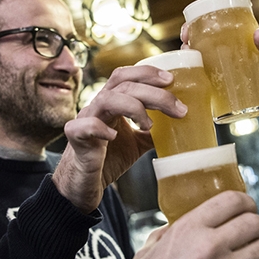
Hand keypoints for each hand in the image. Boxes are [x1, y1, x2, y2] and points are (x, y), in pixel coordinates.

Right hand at [53, 64, 186, 212]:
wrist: (84, 185)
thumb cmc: (107, 159)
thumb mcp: (137, 142)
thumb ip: (154, 131)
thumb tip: (182, 126)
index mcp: (112, 102)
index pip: (126, 76)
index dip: (147, 73)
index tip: (170, 80)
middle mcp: (98, 106)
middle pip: (122, 85)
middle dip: (152, 92)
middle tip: (177, 106)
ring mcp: (85, 120)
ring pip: (106, 99)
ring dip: (133, 107)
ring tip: (149, 124)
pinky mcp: (76, 139)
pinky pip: (85, 126)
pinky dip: (101, 127)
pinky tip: (114, 136)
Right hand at [179, 24, 258, 134]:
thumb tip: (258, 35)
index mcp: (239, 40)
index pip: (214, 27)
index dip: (197, 26)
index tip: (188, 29)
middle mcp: (229, 55)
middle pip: (202, 46)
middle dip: (188, 45)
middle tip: (185, 46)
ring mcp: (226, 73)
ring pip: (202, 66)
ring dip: (190, 64)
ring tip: (185, 65)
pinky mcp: (226, 91)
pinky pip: (208, 87)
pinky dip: (197, 86)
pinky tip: (189, 87)